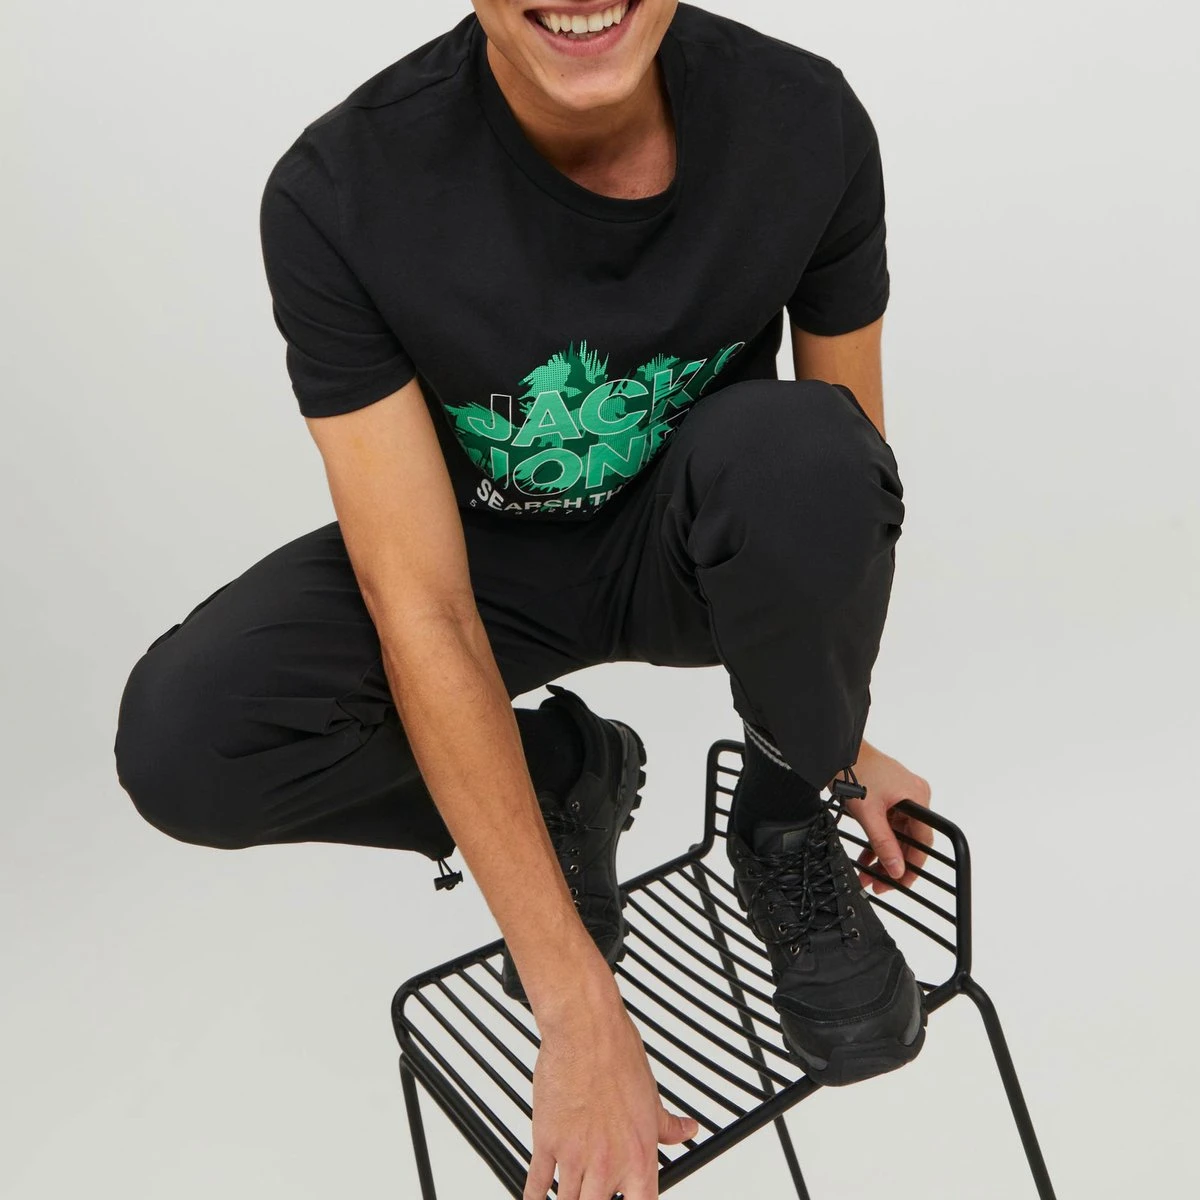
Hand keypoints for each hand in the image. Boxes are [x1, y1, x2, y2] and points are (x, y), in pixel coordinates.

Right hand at [522, 986, 697, 1199]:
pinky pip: (538, 1185)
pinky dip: (535, 1198)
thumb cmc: (619, 1057)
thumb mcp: (651, 1097)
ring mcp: (575, 1155)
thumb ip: (667, 1125)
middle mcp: (608, 1163)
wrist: (587, 1032)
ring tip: (569, 1199)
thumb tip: (687, 1130)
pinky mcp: (547, 1142)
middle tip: (592, 1197)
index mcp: (639, 1156)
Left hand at [829, 742, 932, 894]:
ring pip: (897, 834)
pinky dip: (878, 840)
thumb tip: (896, 869)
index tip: (902, 884)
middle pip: (910, 839)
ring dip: (883, 854)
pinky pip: (888, 824)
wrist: (836, 750)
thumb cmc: (855, 770)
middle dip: (894, 864)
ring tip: (869, 876)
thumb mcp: (869, 814)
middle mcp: (914, 796)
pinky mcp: (888, 795)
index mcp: (918, 798)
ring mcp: (901, 795)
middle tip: (881, 884)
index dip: (913, 866)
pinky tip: (866, 858)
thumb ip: (883, 844)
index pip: (923, 841)